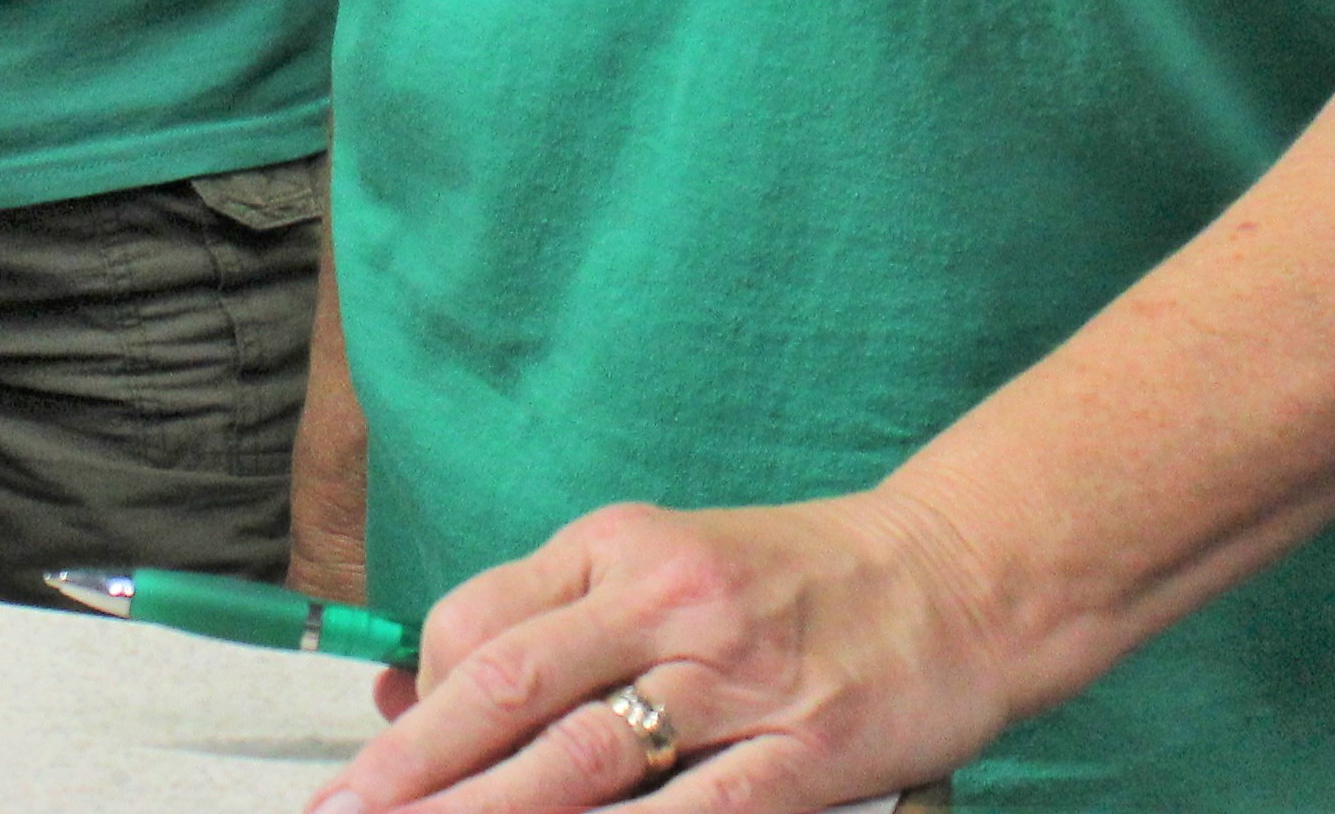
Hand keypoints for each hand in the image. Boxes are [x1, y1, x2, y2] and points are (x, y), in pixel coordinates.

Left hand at [308, 495, 1010, 813]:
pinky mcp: (805, 749)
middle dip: (413, 767)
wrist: (959, 575)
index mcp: (618, 547)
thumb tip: (413, 693)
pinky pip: (699, 812)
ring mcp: (735, 678)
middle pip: (508, 687)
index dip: (418, 704)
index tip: (375, 771)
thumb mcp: (662, 567)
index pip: (481, 620)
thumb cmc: (795, 585)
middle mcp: (665, 601)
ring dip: (486, 811)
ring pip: (582, 758)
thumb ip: (553, 623)